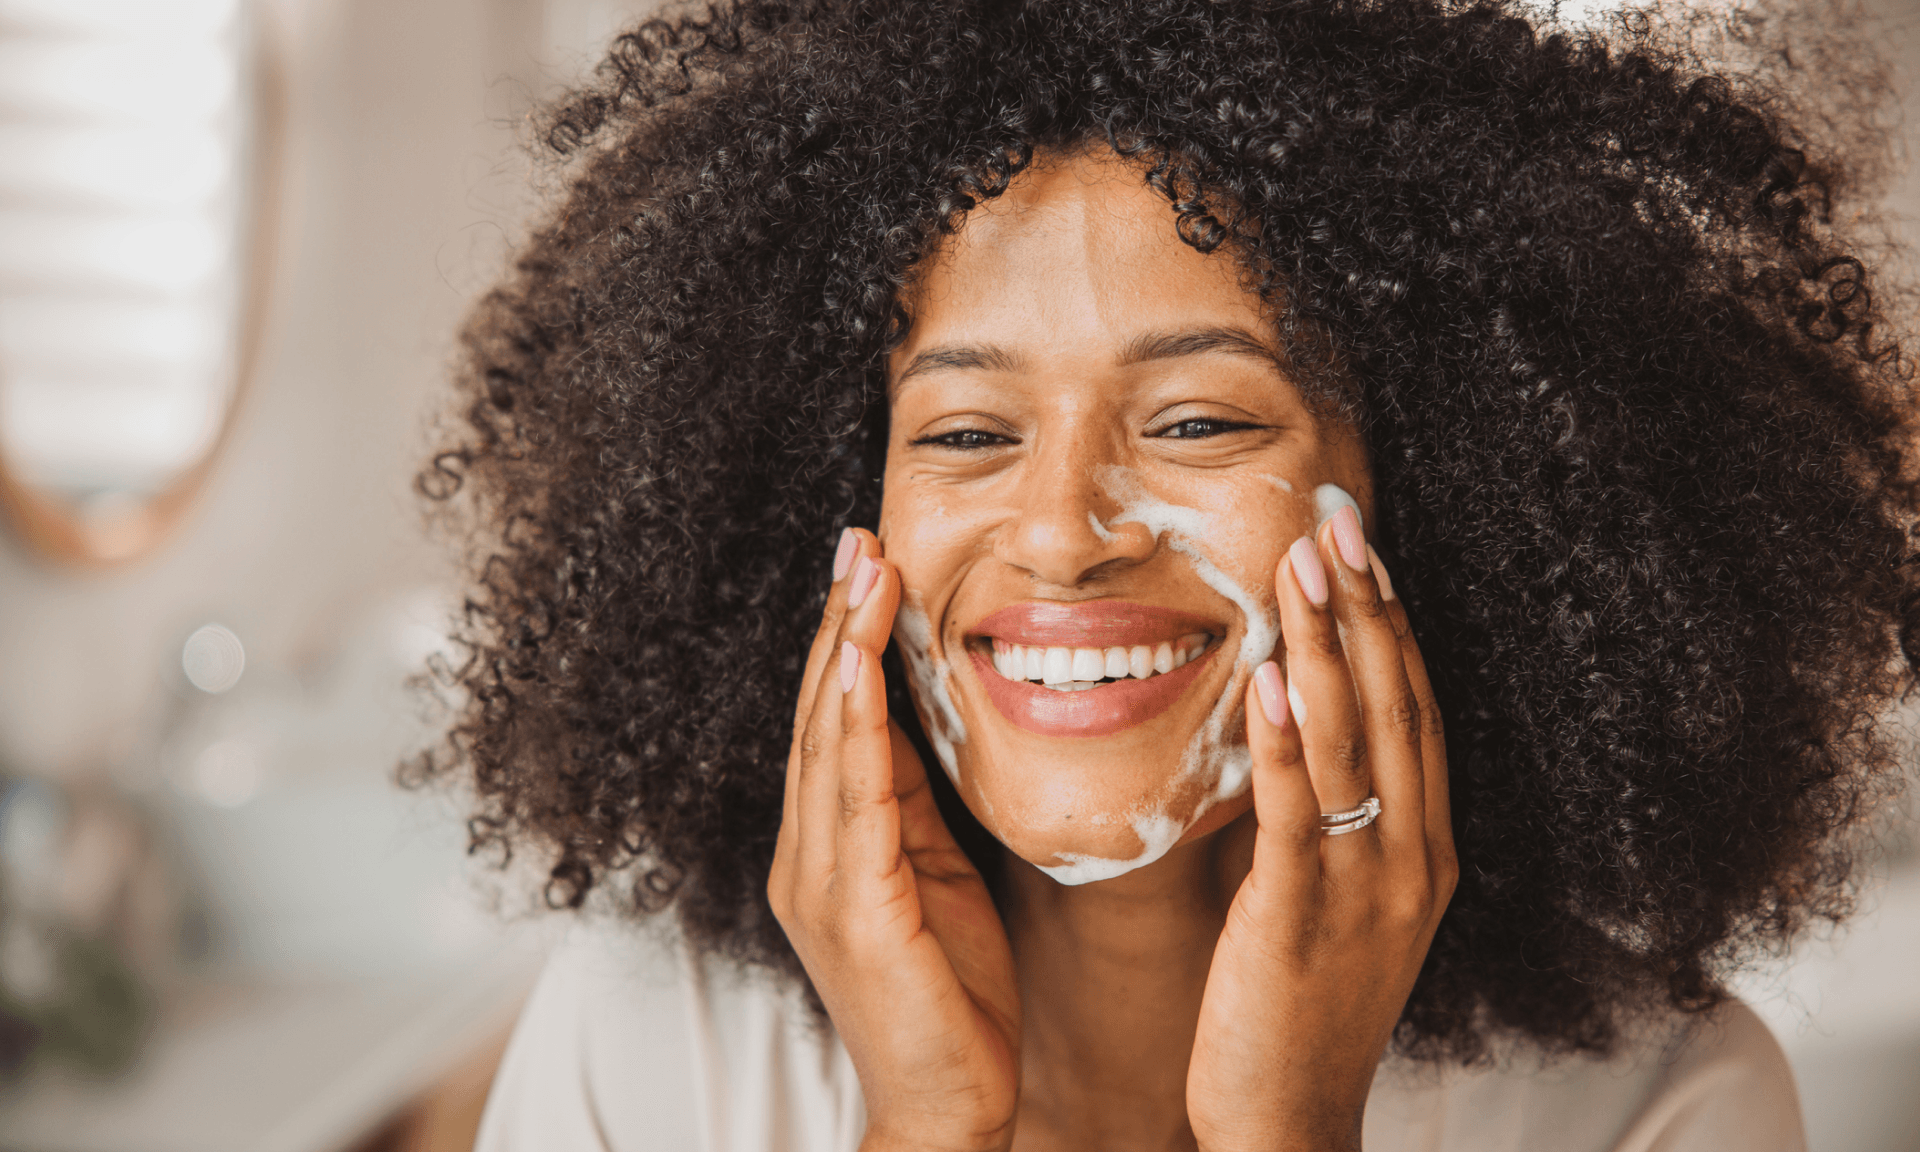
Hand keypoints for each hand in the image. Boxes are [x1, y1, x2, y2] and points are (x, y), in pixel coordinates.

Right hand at [768, 529, 1021, 1151]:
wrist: (951, 1105)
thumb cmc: (949, 995)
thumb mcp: (934, 873)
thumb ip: (912, 802)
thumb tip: (912, 722)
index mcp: (826, 846)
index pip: (831, 721)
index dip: (844, 640)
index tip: (866, 564)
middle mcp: (805, 855)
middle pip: (817, 715)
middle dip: (837, 622)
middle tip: (858, 538)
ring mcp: (818, 882)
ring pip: (825, 741)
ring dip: (842, 649)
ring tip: (863, 572)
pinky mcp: (851, 909)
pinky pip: (851, 798)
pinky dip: (852, 725)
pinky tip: (858, 665)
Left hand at [1186, 511, 1456, 1151]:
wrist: (1291, 1114)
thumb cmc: (1306, 1001)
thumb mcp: (1344, 896)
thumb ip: (1338, 816)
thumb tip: (1296, 723)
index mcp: (1427, 845)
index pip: (1415, 708)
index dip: (1392, 622)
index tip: (1363, 547)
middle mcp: (1414, 855)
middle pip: (1395, 705)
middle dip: (1365, 606)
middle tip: (1336, 521)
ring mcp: (1369, 884)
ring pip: (1352, 741)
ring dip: (1326, 644)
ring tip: (1302, 564)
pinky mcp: (1305, 912)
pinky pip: (1298, 809)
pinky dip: (1286, 736)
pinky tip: (1268, 674)